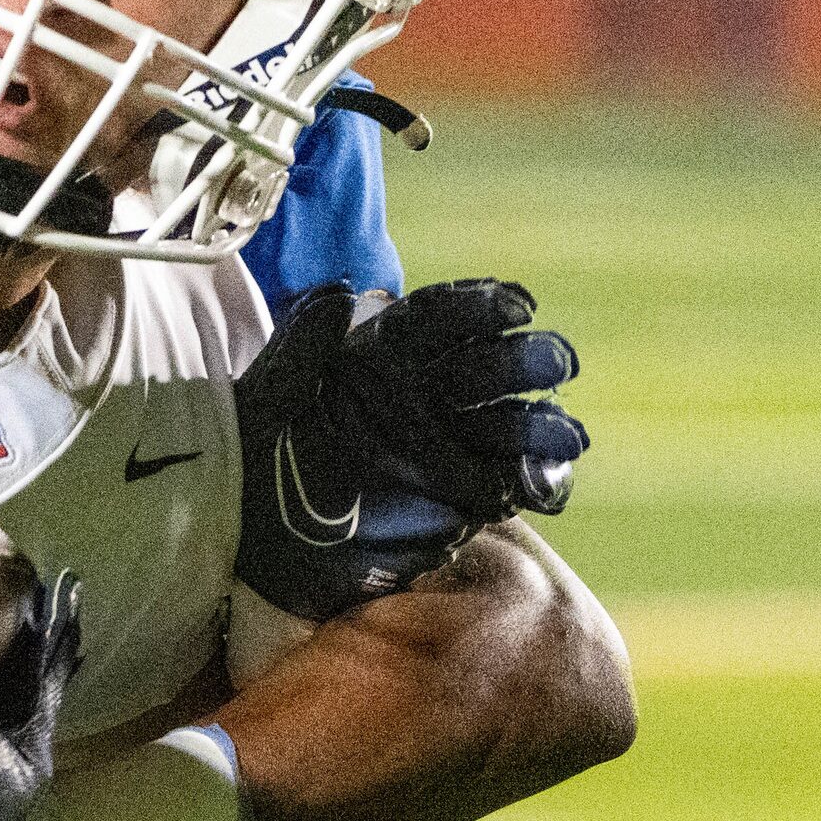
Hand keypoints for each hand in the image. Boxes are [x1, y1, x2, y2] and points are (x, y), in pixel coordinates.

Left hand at [235, 280, 585, 621]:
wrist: (253, 529)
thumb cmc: (255, 451)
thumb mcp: (265, 393)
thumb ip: (303, 342)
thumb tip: (343, 291)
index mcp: (383, 353)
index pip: (441, 318)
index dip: (481, 307)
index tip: (517, 306)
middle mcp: (425, 393)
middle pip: (488, 367)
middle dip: (526, 361)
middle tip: (555, 362)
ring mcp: (449, 444)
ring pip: (512, 424)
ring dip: (544, 425)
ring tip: (567, 436)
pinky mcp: (464, 496)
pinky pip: (514, 483)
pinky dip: (539, 482)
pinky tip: (548, 484)